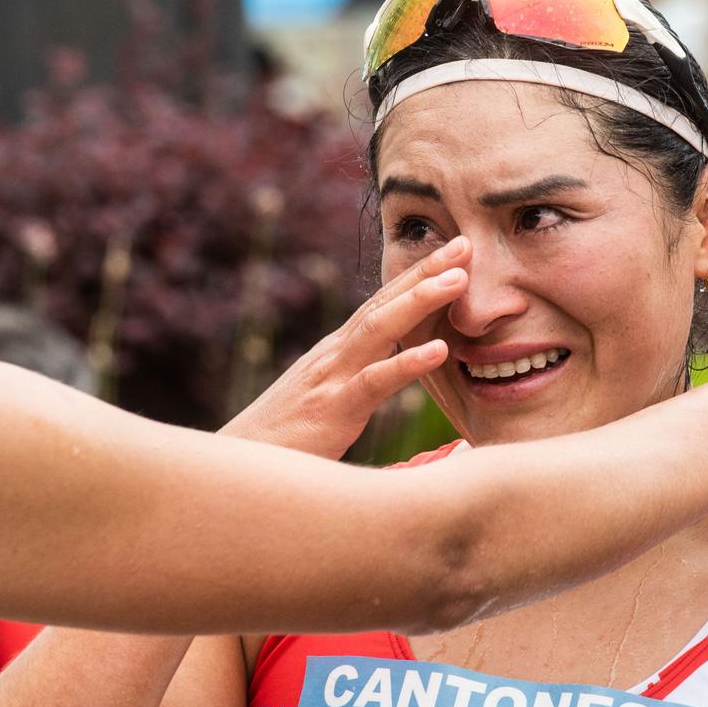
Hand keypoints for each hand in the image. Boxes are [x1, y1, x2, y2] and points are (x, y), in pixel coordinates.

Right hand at [222, 238, 470, 458]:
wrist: (242, 463)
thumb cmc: (289, 438)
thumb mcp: (330, 399)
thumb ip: (360, 378)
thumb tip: (395, 368)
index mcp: (338, 351)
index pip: (382, 303)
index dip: (416, 275)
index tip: (454, 252)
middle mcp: (336, 354)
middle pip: (384, 303)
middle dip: (425, 271)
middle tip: (465, 243)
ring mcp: (334, 378)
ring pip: (380, 329)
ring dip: (420, 300)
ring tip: (459, 279)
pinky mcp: (335, 410)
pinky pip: (375, 382)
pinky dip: (407, 363)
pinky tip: (438, 350)